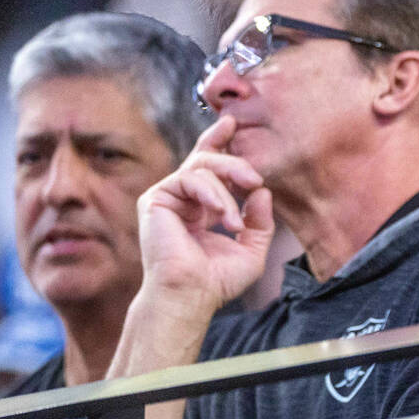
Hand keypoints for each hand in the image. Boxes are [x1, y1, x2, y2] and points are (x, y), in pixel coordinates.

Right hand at [138, 114, 274, 305]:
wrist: (190, 296)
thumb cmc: (216, 281)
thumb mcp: (252, 250)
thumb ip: (260, 221)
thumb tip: (262, 192)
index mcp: (200, 208)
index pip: (209, 168)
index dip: (219, 142)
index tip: (231, 122)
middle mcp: (182, 200)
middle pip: (205, 159)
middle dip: (233, 161)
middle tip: (254, 178)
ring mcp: (167, 198)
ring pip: (202, 168)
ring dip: (227, 189)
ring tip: (236, 221)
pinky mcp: (155, 199)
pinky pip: (189, 179)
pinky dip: (212, 195)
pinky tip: (223, 216)